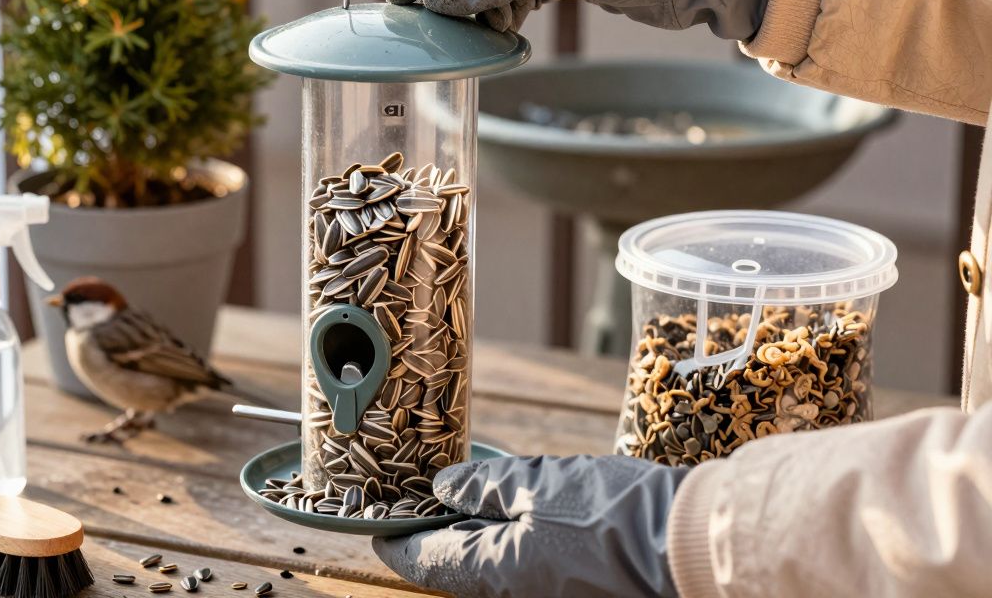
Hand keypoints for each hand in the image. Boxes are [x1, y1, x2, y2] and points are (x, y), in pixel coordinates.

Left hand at [373, 454, 686, 597]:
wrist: (692, 545)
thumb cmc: (614, 512)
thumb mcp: (539, 482)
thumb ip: (484, 486)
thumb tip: (443, 488)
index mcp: (496, 574)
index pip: (426, 563)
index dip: (397, 542)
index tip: (377, 526)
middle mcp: (515, 597)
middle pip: (458, 567)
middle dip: (439, 534)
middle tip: (425, 499)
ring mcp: (546, 596)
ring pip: (493, 568)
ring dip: (477, 535)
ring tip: (470, 498)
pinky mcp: (574, 589)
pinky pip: (526, 567)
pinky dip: (512, 540)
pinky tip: (519, 510)